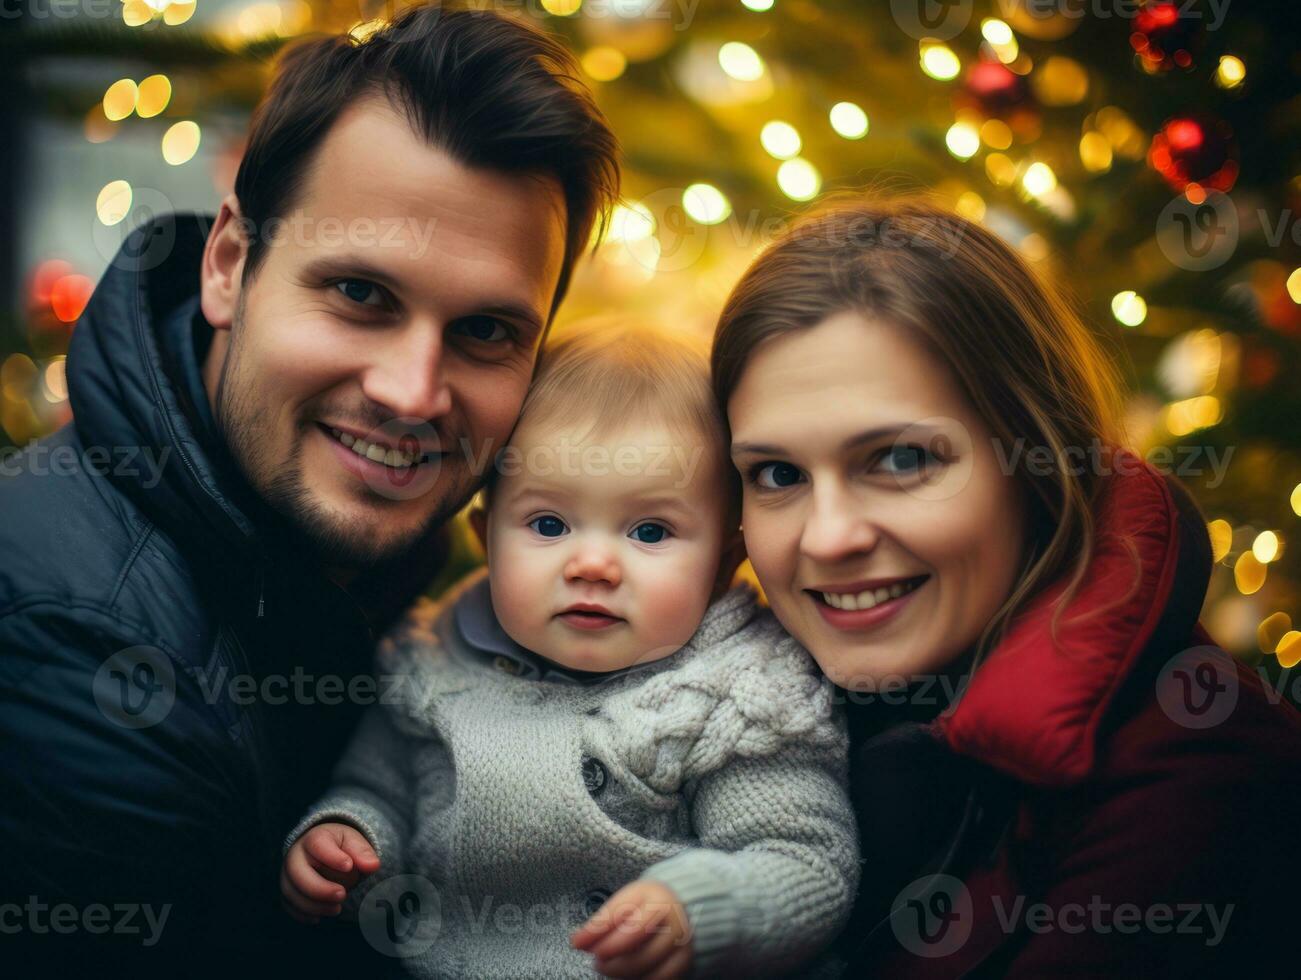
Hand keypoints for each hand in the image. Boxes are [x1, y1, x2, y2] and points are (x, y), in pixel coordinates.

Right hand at [280, 822, 380, 924]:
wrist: (323, 852)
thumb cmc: (340, 847)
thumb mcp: (354, 842)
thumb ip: (363, 852)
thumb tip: (373, 865)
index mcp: (314, 838)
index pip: (318, 845)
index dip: (332, 857)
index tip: (349, 866)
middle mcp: (295, 856)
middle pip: (298, 873)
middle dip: (320, 888)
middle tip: (342, 894)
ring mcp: (287, 875)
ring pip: (291, 892)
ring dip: (314, 905)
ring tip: (336, 908)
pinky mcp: (287, 891)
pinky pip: (288, 906)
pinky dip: (303, 914)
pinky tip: (320, 916)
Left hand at [571, 880, 692, 979]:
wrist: (685, 907)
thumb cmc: (649, 904)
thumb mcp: (627, 902)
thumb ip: (603, 920)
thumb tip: (578, 941)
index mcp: (659, 900)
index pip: (625, 921)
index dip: (598, 935)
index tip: (578, 943)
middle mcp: (674, 923)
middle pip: (637, 950)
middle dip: (609, 957)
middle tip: (596, 959)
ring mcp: (682, 945)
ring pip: (647, 968)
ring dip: (620, 972)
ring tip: (607, 966)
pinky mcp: (683, 963)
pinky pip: (660, 979)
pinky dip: (640, 979)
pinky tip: (626, 975)